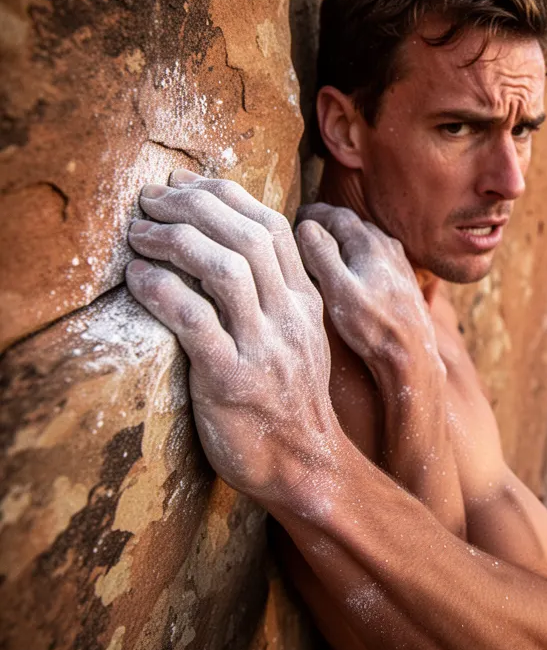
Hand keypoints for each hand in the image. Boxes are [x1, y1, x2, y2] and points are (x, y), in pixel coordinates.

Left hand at [126, 169, 340, 502]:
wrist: (306, 464)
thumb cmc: (290, 401)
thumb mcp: (299, 338)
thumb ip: (277, 296)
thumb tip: (233, 251)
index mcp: (306, 301)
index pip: (272, 226)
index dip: (224, 195)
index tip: (183, 185)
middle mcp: (290, 316)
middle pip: (247, 236)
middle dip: (193, 205)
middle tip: (150, 200)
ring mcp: (265, 348)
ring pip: (225, 269)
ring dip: (174, 240)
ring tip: (139, 234)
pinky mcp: (233, 379)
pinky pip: (196, 322)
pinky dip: (162, 291)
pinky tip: (138, 278)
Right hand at [294, 203, 443, 381]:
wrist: (412, 355)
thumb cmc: (374, 326)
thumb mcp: (339, 290)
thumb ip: (322, 255)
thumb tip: (307, 226)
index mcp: (370, 244)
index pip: (338, 216)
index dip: (314, 214)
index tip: (295, 217)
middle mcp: (388, 247)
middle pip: (353, 226)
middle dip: (327, 225)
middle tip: (303, 231)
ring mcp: (398, 263)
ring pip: (365, 242)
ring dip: (343, 241)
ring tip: (322, 251)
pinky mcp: (403, 281)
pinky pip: (375, 258)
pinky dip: (357, 257)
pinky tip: (350, 272)